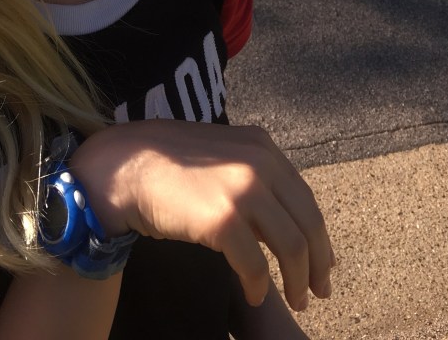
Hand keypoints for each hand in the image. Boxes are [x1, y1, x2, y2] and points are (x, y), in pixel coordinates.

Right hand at [70, 120, 333, 312]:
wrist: (124, 166)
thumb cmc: (168, 166)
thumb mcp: (221, 156)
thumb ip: (253, 177)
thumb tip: (280, 221)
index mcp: (262, 147)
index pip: (305, 198)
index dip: (319, 236)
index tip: (323, 262)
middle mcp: (259, 163)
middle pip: (307, 223)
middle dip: (319, 263)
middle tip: (319, 291)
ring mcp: (242, 190)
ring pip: (291, 246)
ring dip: (298, 279)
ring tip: (296, 300)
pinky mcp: (222, 219)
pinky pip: (255, 264)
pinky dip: (260, 286)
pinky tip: (255, 295)